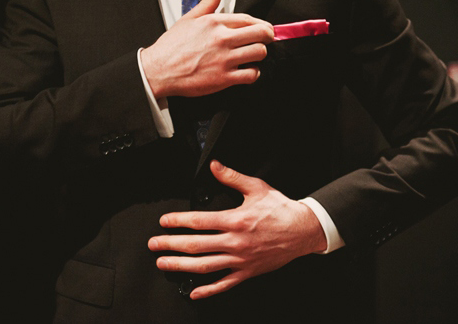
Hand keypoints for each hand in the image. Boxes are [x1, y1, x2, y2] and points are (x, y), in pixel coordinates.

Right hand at [140, 0, 274, 97]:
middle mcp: (222, 39)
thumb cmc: (172, 47)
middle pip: (261, 34)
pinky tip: (246, 71)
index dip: (262, 24)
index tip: (265, 29)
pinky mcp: (224, 78)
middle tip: (265, 40)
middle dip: (267, 37)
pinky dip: (253, 73)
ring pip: (259, 53)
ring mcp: (224, 59)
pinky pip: (251, 74)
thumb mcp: (189, 18)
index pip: (249, 19)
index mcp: (215, 22)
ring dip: (259, 55)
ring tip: (253, 56)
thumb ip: (208, 2)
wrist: (158, 69)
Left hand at [148, 160, 326, 299]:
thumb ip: (232, 177)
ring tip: (164, 264)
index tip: (164, 221)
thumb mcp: (256, 187)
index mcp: (236, 220)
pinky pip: (224, 284)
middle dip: (171, 245)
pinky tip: (194, 291)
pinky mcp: (247, 272)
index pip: (199, 221)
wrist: (303, 230)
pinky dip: (208, 290)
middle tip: (154, 244)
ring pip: (205, 266)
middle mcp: (235, 242)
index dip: (178, 221)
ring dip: (181, 266)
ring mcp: (240, 259)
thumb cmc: (281, 209)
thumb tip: (214, 166)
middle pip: (196, 245)